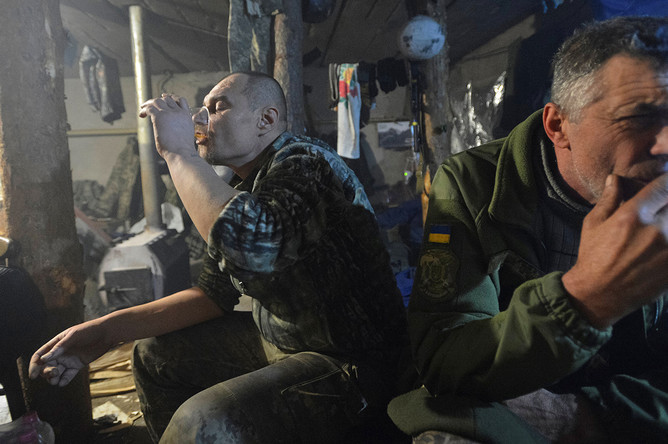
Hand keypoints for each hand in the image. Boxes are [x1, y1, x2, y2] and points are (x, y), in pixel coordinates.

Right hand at [28, 320, 113, 386]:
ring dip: (53, 378)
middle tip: (54, 372)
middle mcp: (60, 353)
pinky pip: (67, 376)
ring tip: (56, 379)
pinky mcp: (77, 366)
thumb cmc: (89, 330)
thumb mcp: (73, 336)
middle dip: (45, 372)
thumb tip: (44, 359)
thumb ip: (59, 347)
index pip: (39, 356)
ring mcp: (68, 360)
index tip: (33, 375)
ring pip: (55, 373)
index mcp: (55, 344)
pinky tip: (63, 382)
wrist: (107, 333)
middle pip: (45, 367)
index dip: (34, 365)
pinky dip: (63, 381)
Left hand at [139, 94, 194, 158]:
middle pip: (167, 99)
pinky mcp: (160, 117)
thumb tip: (171, 132)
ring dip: (149, 103)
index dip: (172, 98)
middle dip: (159, 100)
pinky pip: (149, 108)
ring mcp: (169, 113)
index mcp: (187, 116)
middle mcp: (179, 112)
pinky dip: (144, 110)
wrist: (182, 153)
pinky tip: (141, 115)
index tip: (165, 98)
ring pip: (157, 101)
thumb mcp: (185, 135)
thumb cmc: (183, 150)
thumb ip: (179, 128)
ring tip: (143, 107)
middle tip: (151, 104)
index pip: (181, 100)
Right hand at [563, 173, 667, 327]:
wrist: (599, 294)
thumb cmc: (593, 257)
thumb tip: (615, 179)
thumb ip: (608, 199)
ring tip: (660, 228)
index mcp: (632, 216)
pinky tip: (661, 245)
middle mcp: (655, 230)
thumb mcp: (593, 224)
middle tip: (661, 209)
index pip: (664, 186)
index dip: (666, 182)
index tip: (664, 185)